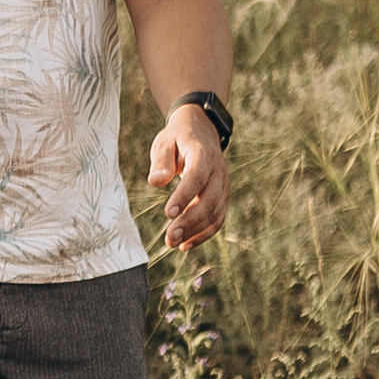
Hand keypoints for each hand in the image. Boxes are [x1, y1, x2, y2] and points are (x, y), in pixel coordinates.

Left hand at [147, 108, 229, 252]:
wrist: (201, 133)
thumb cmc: (177, 140)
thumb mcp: (164, 143)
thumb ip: (160, 162)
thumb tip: (156, 182)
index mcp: (203, 154)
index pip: (197, 177)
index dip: (184, 196)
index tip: (168, 214)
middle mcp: (218, 171)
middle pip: (209, 200)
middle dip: (190, 221)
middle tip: (170, 237)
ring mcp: (223, 186)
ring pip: (215, 213)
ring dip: (195, 232)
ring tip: (173, 243)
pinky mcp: (222, 197)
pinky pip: (218, 219)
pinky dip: (203, 234)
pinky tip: (186, 245)